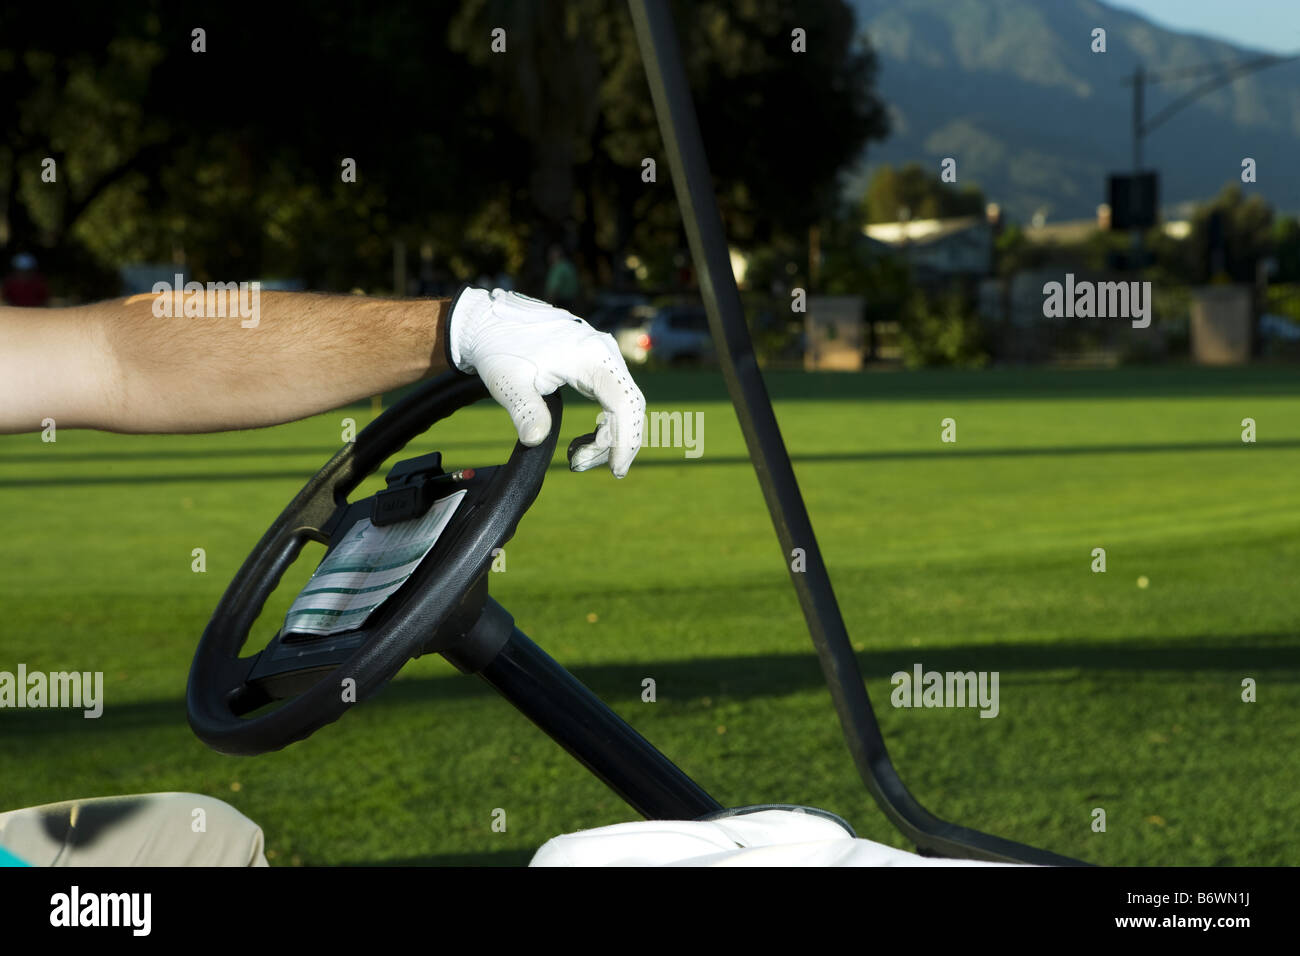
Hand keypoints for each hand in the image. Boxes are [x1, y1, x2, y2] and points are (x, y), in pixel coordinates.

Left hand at [446, 287, 645, 476]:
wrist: (493, 323)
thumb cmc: (501, 349)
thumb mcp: (509, 382)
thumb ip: (525, 411)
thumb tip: (536, 440)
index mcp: (591, 356)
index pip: (623, 402)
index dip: (625, 440)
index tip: (615, 470)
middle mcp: (605, 353)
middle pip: (629, 407)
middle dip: (614, 444)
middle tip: (579, 466)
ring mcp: (603, 358)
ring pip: (623, 405)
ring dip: (606, 438)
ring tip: (575, 459)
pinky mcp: (597, 364)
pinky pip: (613, 400)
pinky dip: (603, 426)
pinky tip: (581, 443)